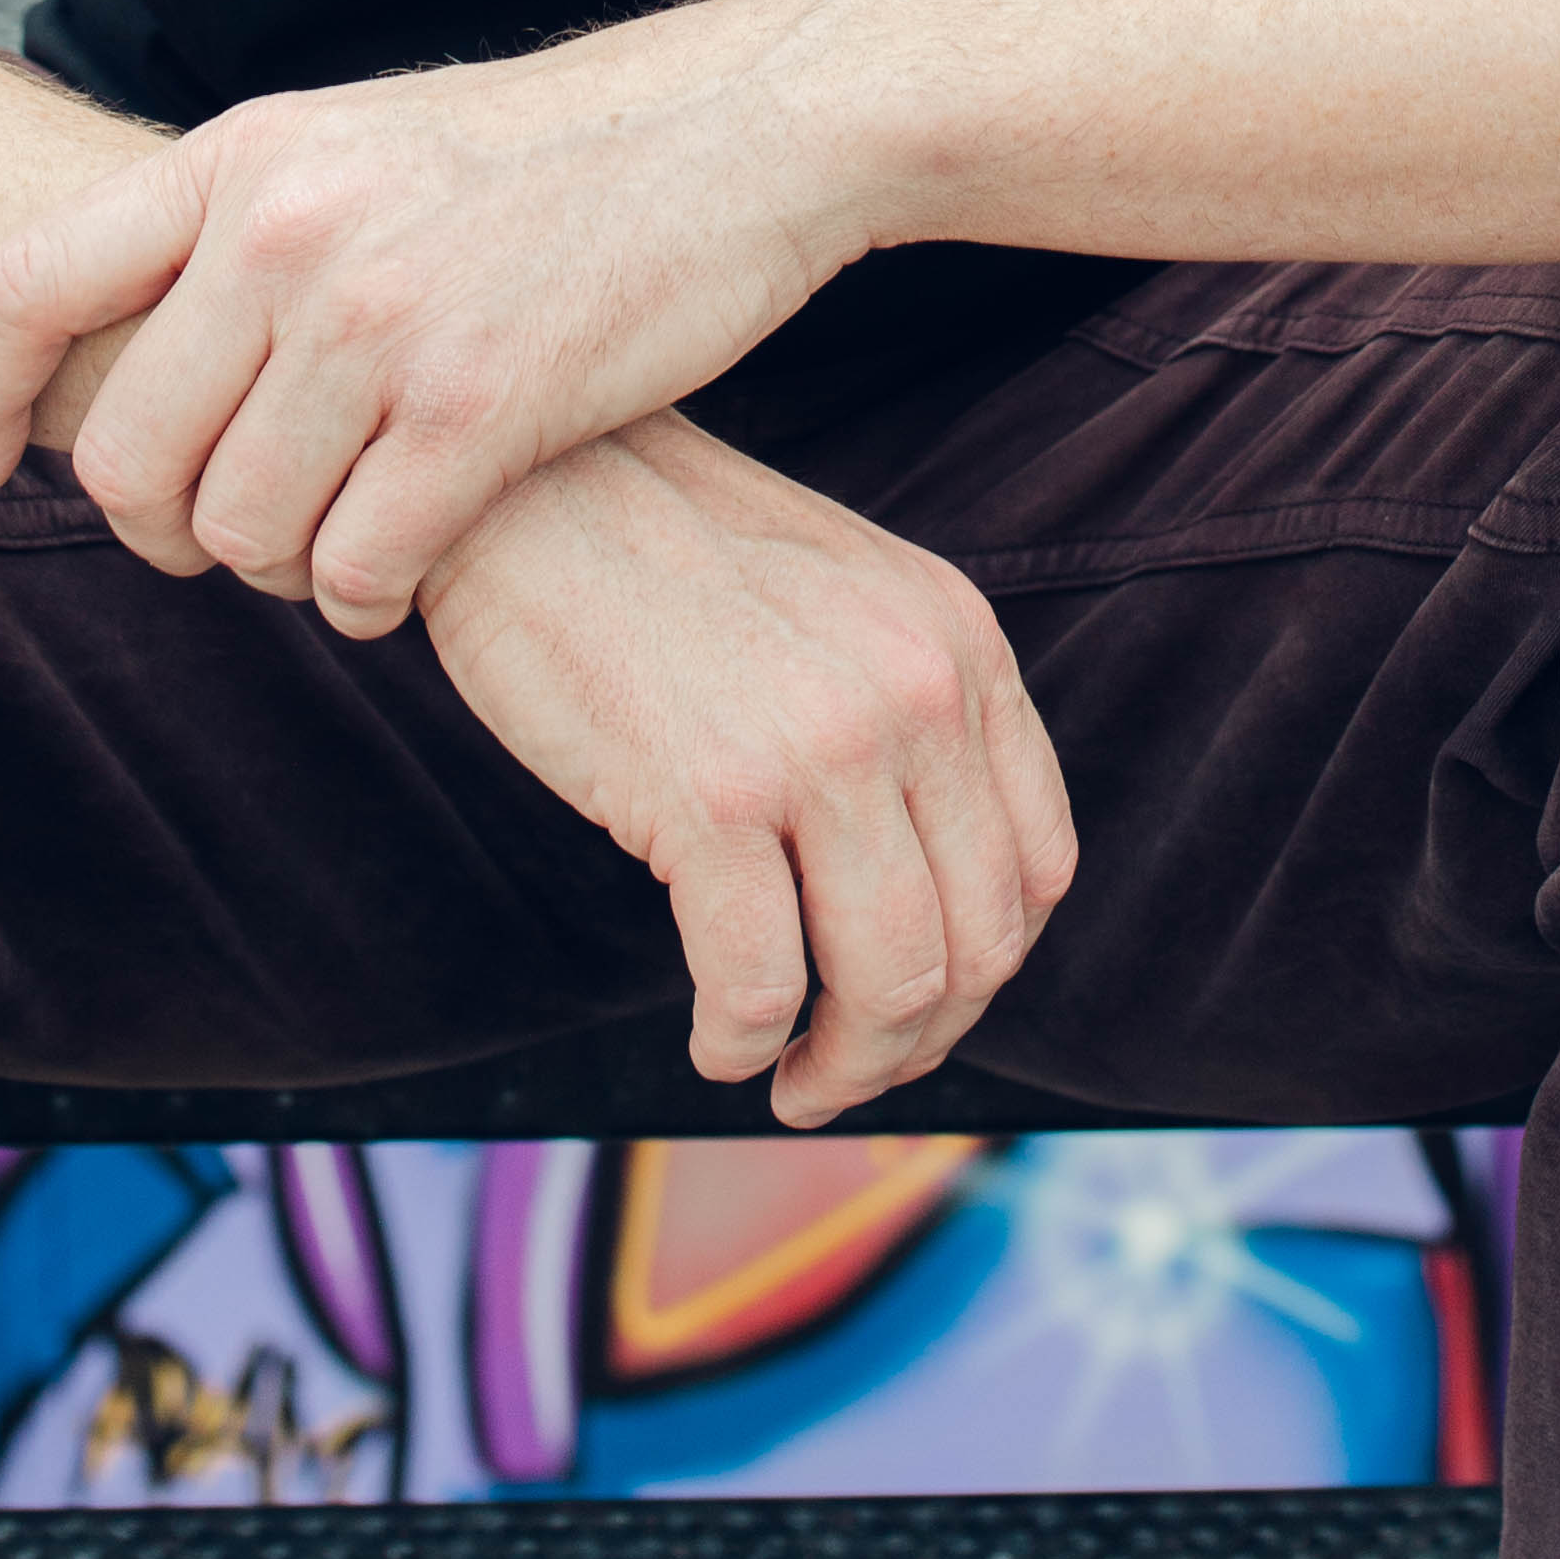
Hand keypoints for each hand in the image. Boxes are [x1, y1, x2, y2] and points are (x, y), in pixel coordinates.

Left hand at [0, 0, 875, 628]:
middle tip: (227, 537)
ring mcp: (379, 319)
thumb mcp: (353, 138)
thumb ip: (240, 224)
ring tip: (333, 545)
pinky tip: (403, 571)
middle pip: (124, 457)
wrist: (730, 131)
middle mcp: (286, 230)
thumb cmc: (538, 156)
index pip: (23, 285)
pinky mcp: (477, 407)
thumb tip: (122, 339)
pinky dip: (365, 598)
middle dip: (161, 531)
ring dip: (273, 572)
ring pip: (234, 534)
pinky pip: (352, 570)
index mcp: (240, 156)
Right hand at [420, 413, 1077, 1126]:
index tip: (918, 1009)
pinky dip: (740, 1042)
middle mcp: (918, 692)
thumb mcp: (839, 602)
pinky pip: (759, 983)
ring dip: (842, 1069)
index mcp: (959, 644)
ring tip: (784, 1077)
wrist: (520, 481)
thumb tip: (924, 895)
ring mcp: (822, 744)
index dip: (985, 971)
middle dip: (915, 1043)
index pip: (1038, 865)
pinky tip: (714, 1041)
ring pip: (890, 983)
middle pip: (978, 944)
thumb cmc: (659, 554)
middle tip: (841, 1073)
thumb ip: (902, 714)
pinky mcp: (711, 792)